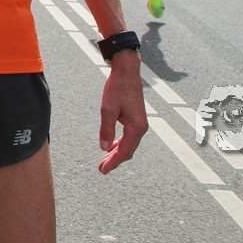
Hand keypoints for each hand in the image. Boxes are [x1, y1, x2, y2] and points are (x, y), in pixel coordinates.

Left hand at [97, 52, 146, 173]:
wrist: (126, 72)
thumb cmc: (117, 88)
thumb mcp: (108, 109)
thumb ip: (106, 129)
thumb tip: (104, 148)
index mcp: (136, 127)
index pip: (124, 151)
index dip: (113, 162)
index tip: (103, 170)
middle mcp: (141, 128)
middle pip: (128, 150)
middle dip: (114, 160)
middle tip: (101, 168)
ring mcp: (140, 124)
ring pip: (128, 145)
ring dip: (116, 153)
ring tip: (104, 160)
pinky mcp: (136, 119)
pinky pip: (129, 137)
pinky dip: (120, 144)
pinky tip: (111, 146)